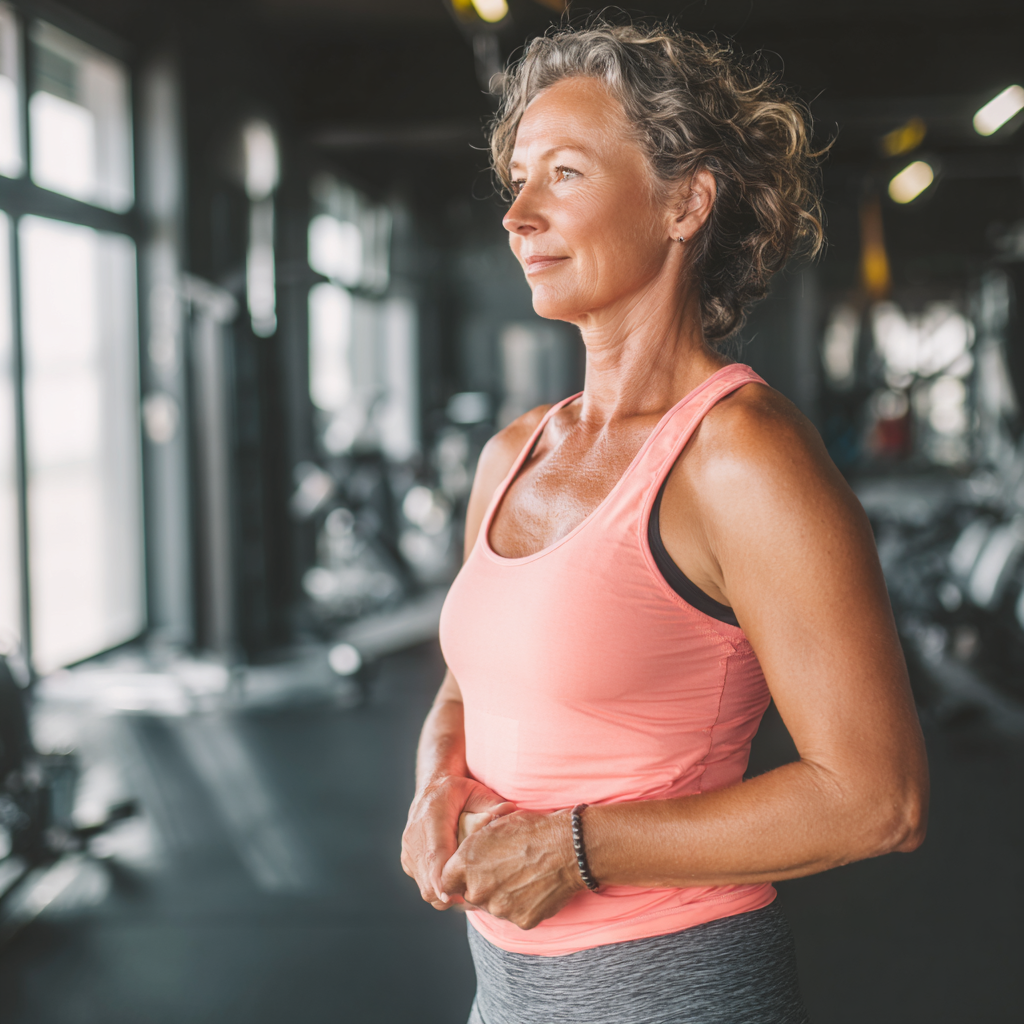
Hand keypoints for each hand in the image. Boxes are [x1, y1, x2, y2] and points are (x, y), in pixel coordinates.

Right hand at [401, 776, 514, 910]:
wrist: (431, 790)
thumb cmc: (458, 792)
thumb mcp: (476, 791)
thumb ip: (492, 804)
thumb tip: (510, 812)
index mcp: (431, 817)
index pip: (434, 856)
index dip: (442, 880)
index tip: (453, 896)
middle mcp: (415, 837)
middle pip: (429, 881)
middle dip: (451, 894)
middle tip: (477, 894)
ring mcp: (410, 851)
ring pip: (426, 888)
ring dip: (447, 894)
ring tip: (470, 888)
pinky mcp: (409, 861)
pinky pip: (424, 885)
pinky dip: (440, 889)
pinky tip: (458, 880)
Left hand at [440, 808, 585, 929]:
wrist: (568, 847)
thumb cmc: (532, 829)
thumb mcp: (494, 824)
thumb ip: (472, 846)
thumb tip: (463, 856)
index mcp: (466, 863)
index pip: (445, 881)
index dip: (455, 878)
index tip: (465, 874)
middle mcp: (478, 889)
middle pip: (469, 897)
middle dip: (479, 887)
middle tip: (500, 873)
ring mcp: (499, 908)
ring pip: (492, 907)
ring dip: (500, 897)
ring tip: (520, 877)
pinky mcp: (521, 921)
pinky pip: (515, 916)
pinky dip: (522, 906)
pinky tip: (533, 888)